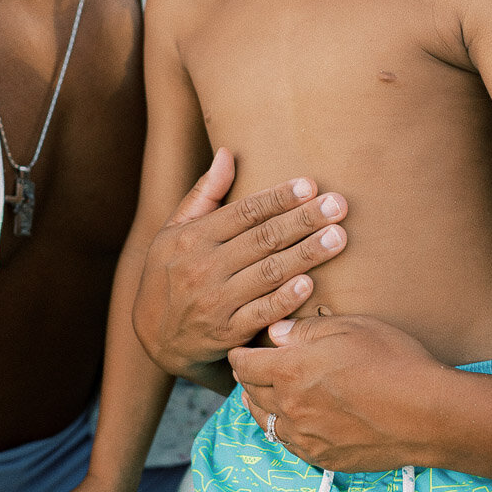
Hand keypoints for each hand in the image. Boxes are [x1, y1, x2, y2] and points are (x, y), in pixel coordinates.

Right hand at [131, 147, 348, 375]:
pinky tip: (309, 283)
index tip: (310, 185)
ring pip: (268, 273)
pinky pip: (261, 313)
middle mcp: (203, 267)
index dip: (279, 197)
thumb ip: (204, 194)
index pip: (244, 212)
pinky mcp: (226, 334)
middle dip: (304, 220)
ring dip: (306, 254)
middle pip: (263, 238)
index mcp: (193, 237)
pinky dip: (285, 299)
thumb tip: (227, 153)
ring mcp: (216, 302)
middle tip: (338, 206)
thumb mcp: (174, 232)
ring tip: (337, 237)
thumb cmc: (169, 275)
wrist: (153, 338)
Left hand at [229, 312, 444, 471]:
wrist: (427, 414)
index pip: (245, 364)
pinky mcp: (324, 458)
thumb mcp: (350, 328)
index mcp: (290, 371)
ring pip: (266, 423)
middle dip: (246, 379)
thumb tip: (277, 333)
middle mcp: (291, 407)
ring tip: (264, 395)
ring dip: (261, 406)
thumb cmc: (394, 361)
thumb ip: (305, 330)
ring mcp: (306, 437)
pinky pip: (290, 444)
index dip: (238, 354)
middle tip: (247, 370)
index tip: (238, 350)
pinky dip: (285, 429)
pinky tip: (294, 421)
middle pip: (251, 394)